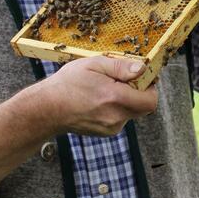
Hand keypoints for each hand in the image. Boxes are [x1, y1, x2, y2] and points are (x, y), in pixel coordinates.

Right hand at [36, 55, 157, 136]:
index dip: (151, 87)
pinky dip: (116, 108)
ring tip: (105, 89)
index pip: (150, 100)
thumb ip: (120, 67)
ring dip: (126, 100)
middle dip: (138, 92)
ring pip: (132, 111)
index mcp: (114, 98)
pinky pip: (121, 118)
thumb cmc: (68, 84)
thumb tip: (141, 70)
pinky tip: (99, 100)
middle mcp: (116, 116)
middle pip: (144, 106)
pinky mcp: (106, 132)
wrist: (47, 109)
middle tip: (122, 80)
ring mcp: (111, 127)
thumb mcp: (93, 65)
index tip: (142, 76)